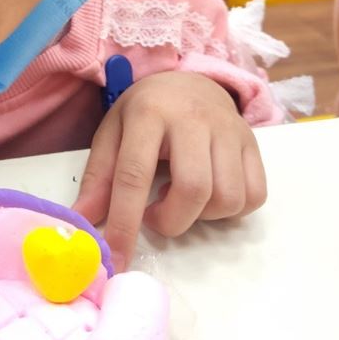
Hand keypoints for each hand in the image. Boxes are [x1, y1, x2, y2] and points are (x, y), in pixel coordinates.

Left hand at [74, 71, 266, 270]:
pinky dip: (231, 210)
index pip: (135, 175)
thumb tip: (84, 224)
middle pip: (193, 189)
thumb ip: (99, 177)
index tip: (117, 258)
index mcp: (149, 113)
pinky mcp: (252, 143)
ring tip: (181, 197)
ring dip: (202, 216)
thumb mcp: (112, 133)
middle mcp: (194, 119)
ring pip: (228, 197)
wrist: (189, 81)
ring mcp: (229, 130)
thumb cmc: (146, 112)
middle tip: (155, 213)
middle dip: (172, 221)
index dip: (124, 223)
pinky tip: (209, 196)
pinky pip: (254, 195)